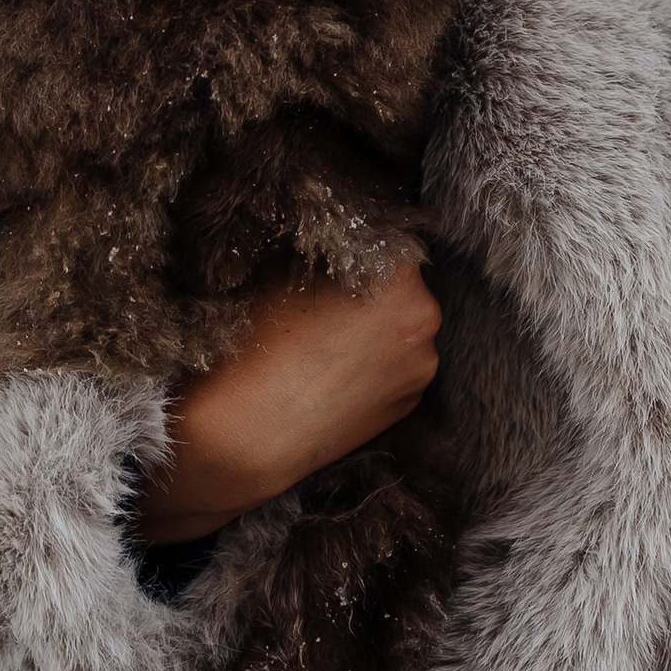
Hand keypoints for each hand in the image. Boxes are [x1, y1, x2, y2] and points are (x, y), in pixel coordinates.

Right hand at [124, 263, 441, 546]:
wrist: (245, 433)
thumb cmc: (258, 342)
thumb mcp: (282, 270)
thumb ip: (321, 249)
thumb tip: (330, 237)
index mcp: (399, 273)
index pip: (387, 239)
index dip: (357, 245)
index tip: (333, 257)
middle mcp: (425, 317)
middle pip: (401, 285)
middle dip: (370, 288)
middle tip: (326, 299)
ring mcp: (422, 365)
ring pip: (401, 328)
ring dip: (375, 327)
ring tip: (327, 342)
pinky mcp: (410, 404)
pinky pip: (397, 367)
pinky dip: (374, 364)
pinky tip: (336, 371)